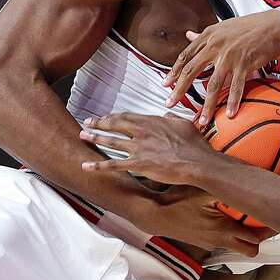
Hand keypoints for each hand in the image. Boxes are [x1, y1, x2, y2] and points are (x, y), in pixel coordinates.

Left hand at [80, 113, 219, 184]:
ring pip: (111, 142)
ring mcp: (139, 148)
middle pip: (115, 125)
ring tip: (82, 136)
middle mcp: (142, 132)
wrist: (197, 162)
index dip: (114, 116)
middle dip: (99, 123)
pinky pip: (114, 165)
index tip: (106, 117)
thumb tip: (167, 113)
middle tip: (87, 122)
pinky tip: (86, 166)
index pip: (127, 116)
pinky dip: (98, 166)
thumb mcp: (184, 123)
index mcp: (152, 121)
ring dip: (95, 138)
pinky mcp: (138, 164)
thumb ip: (172, 117)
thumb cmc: (194, 145)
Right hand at [153, 185, 274, 255]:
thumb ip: (223, 187)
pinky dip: (229, 233)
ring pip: (236, 246)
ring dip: (244, 236)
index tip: (277, 220)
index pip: (255, 238)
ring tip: (248, 218)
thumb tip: (242, 180)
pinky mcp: (202, 242)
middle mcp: (219, 240)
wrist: (153, 214)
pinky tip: (226, 217)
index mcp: (223, 229)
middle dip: (260, 239)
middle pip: (250, 250)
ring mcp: (210, 244)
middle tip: (266, 222)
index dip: (269, 231)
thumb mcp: (202, 189)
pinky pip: (223, 241)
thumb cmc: (176, 200)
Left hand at [161, 10, 279, 126]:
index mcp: (208, 36)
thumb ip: (204, 35)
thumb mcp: (223, 27)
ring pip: (213, 85)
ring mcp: (229, 55)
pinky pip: (236, 87)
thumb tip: (188, 34)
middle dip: (179, 89)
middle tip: (170, 103)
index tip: (166, 84)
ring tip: (201, 120)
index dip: (174, 71)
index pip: (185, 55)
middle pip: (191, 70)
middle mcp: (216, 45)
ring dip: (206, 105)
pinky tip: (229, 114)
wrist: (274, 26)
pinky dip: (232, 102)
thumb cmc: (249, 27)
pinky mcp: (244, 64)